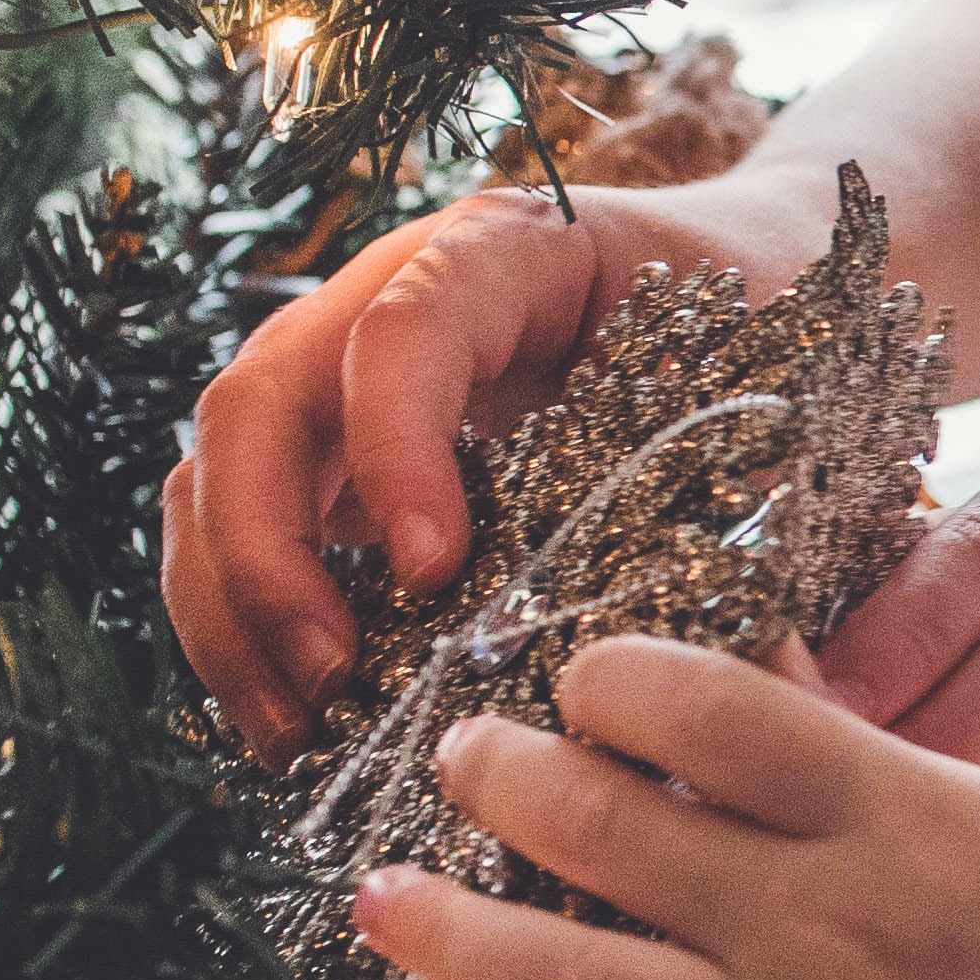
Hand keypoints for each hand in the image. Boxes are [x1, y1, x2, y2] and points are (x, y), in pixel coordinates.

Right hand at [167, 171, 845, 751]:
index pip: (401, 330)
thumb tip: (704, 653)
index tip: (435, 573)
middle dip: (267, 553)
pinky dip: (246, 625)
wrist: (752, 279)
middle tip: (331, 679)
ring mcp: (343, 371)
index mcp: (507, 251)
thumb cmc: (759, 331)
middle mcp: (392, 296)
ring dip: (232, 608)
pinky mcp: (334, 450)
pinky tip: (295, 720)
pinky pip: (247, 527)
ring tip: (296, 728)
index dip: (393, 450)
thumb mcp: (761, 379)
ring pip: (218, 472)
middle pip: (262, 403)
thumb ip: (723, 480)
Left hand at [353, 636, 979, 979]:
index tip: (588, 679)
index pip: (705, 707)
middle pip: (606, 823)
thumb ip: (858, 755)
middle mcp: (817, 926)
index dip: (614, 676)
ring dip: (450, 932)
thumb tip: (734, 670)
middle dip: (502, 773)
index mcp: (886, 819)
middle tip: (466, 756)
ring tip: (382, 896)